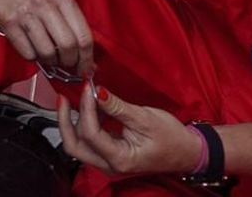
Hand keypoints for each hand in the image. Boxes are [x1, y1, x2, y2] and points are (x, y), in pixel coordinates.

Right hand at [0, 0, 94, 74]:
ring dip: (50, 61)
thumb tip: (87, 59)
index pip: (84, 36)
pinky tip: (32, 48)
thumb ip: (73, 24)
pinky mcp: (9, 24)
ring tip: (48, 56)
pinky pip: (28, 53)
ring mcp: (26, 14)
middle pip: (68, 46)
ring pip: (48, 53)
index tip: (86, 69)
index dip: (87, 59)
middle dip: (70, 62)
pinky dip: (33, 57)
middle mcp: (46, 5)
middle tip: (67, 64)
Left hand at [57, 84, 201, 177]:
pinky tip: (87, 107)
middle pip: (75, 146)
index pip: (91, 134)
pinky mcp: (110, 153)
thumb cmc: (172, 137)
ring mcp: (108, 161)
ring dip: (73, 121)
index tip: (88, 88)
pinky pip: (90, 141)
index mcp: (119, 159)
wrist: (188, 151)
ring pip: (79, 144)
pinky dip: (84, 123)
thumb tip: (97, 92)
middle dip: (65, 121)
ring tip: (75, 98)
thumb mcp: (145, 118)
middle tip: (63, 98)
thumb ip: (118, 107)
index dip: (86, 108)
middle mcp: (110, 164)